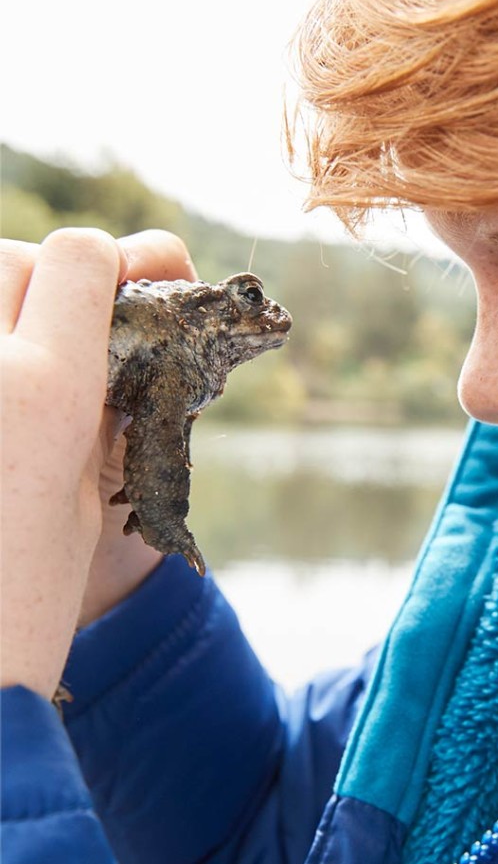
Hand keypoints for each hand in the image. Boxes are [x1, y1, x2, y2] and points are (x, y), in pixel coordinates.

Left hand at [0, 228, 196, 699]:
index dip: (109, 268)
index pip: (80, 255)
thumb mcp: (86, 500)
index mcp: (48, 394)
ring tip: (15, 375)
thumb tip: (112, 343)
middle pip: (9, 255)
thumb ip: (96, 404)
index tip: (120, 298)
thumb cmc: (23, 608)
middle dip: (44, 281)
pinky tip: (0, 408)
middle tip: (59, 338)